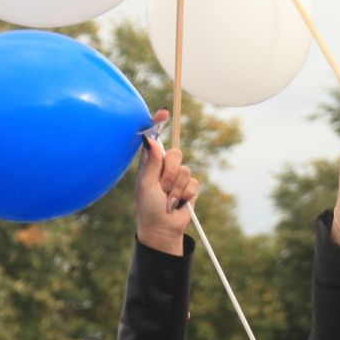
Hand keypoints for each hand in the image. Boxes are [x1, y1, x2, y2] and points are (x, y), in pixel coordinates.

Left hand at [134, 112, 198, 256]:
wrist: (162, 227)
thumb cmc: (148, 206)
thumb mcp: (145, 184)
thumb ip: (150, 163)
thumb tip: (151, 139)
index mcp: (151, 162)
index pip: (156, 139)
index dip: (159, 125)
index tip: (163, 112)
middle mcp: (165, 166)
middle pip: (175, 153)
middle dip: (169, 172)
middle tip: (161, 186)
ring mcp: (178, 177)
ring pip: (185, 170)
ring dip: (175, 188)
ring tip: (167, 198)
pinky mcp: (190, 188)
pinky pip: (194, 183)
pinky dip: (185, 195)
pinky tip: (178, 203)